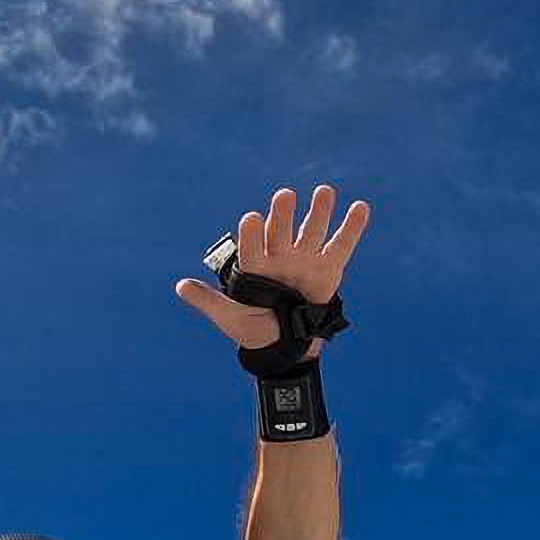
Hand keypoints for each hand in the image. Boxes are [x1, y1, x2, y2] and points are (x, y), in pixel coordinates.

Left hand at [175, 184, 371, 356]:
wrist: (283, 346)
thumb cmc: (253, 330)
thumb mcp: (229, 318)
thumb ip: (208, 301)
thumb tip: (180, 287)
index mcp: (257, 265)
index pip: (252, 246)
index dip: (251, 235)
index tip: (250, 220)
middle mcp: (281, 256)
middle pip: (282, 230)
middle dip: (283, 215)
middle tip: (283, 197)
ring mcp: (305, 260)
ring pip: (312, 231)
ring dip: (318, 211)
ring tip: (324, 192)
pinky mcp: (328, 269)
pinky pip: (341, 246)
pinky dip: (352, 228)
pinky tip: (360, 207)